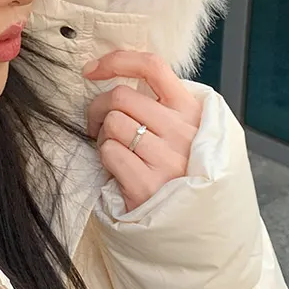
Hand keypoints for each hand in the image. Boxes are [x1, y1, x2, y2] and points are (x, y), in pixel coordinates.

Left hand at [83, 51, 202, 211]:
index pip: (152, 67)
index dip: (116, 61)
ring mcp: (167, 159)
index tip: (91, 70)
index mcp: (192, 112)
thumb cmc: (181, 173)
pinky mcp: (147, 185)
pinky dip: (106, 159)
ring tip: (118, 151)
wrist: (197, 227)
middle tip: (98, 125)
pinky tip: (120, 171)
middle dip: (98, 108)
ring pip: (112, 123)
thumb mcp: (185, 133)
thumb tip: (114, 76)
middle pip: (121, 96)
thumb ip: (162, 106)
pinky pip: (108, 152)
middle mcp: (184, 132)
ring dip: (104, 136)